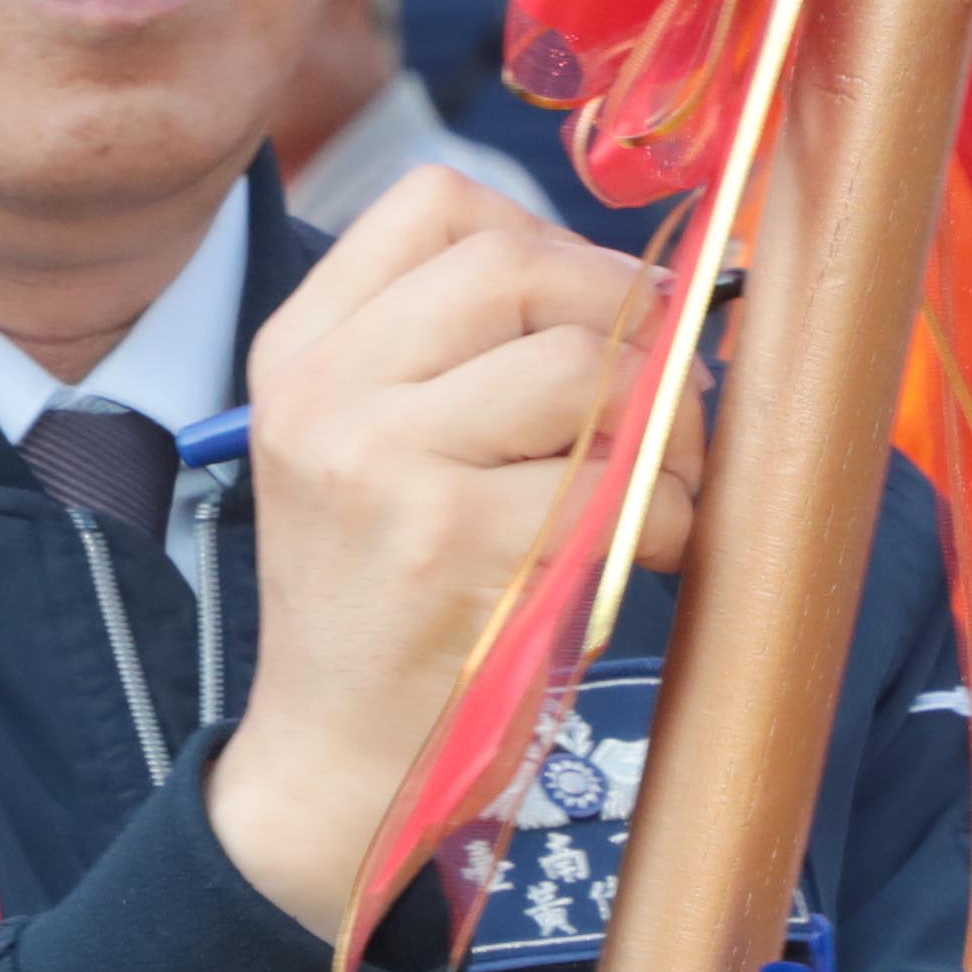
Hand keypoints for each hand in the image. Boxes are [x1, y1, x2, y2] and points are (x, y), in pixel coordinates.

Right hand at [197, 178, 693, 941]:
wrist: (330, 768)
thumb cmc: (385, 606)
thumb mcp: (363, 452)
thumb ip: (452, 355)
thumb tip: (642, 288)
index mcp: (301, 351)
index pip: (436, 203)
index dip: (551, 236)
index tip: (599, 310)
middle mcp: (328, 392)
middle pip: (523, 265)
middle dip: (631, 320)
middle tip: (669, 393)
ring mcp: (384, 464)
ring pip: (585, 367)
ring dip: (669, 424)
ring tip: (666, 485)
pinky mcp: (455, 547)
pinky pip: (617, 486)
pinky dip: (669, 518)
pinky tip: (648, 554)